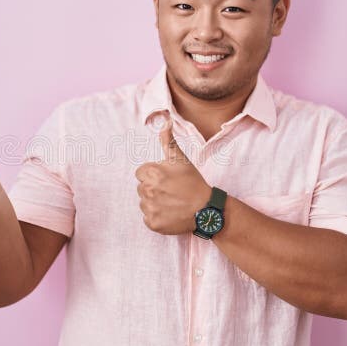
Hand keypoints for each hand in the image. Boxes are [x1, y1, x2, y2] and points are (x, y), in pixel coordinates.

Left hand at [134, 113, 211, 234]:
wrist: (205, 210)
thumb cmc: (193, 182)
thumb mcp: (181, 160)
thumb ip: (168, 141)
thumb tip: (164, 121)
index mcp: (152, 173)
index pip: (141, 173)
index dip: (154, 175)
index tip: (167, 179)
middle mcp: (148, 190)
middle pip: (142, 188)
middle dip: (153, 188)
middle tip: (172, 191)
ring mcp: (150, 208)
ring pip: (144, 203)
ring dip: (154, 203)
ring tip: (172, 202)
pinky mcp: (153, 223)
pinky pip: (148, 218)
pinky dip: (157, 217)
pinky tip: (170, 213)